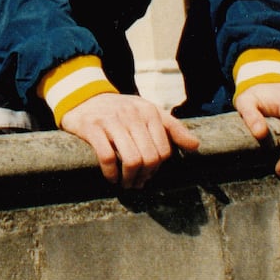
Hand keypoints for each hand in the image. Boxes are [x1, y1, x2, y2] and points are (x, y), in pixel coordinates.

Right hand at [59, 91, 199, 188]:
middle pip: (149, 157)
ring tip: (125, 183)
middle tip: (137, 183)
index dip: (157, 168)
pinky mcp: (91, 127)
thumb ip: (172, 128)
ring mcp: (111, 120)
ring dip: (129, 179)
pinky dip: (111, 173)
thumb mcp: (147, 112)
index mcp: (148, 111)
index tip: (148, 174)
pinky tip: (111, 178)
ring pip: (131, 159)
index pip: (163, 150)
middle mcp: (132, 114)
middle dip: (145, 176)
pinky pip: (107, 157)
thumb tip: (196, 146)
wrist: (83, 96)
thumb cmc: (120, 110)